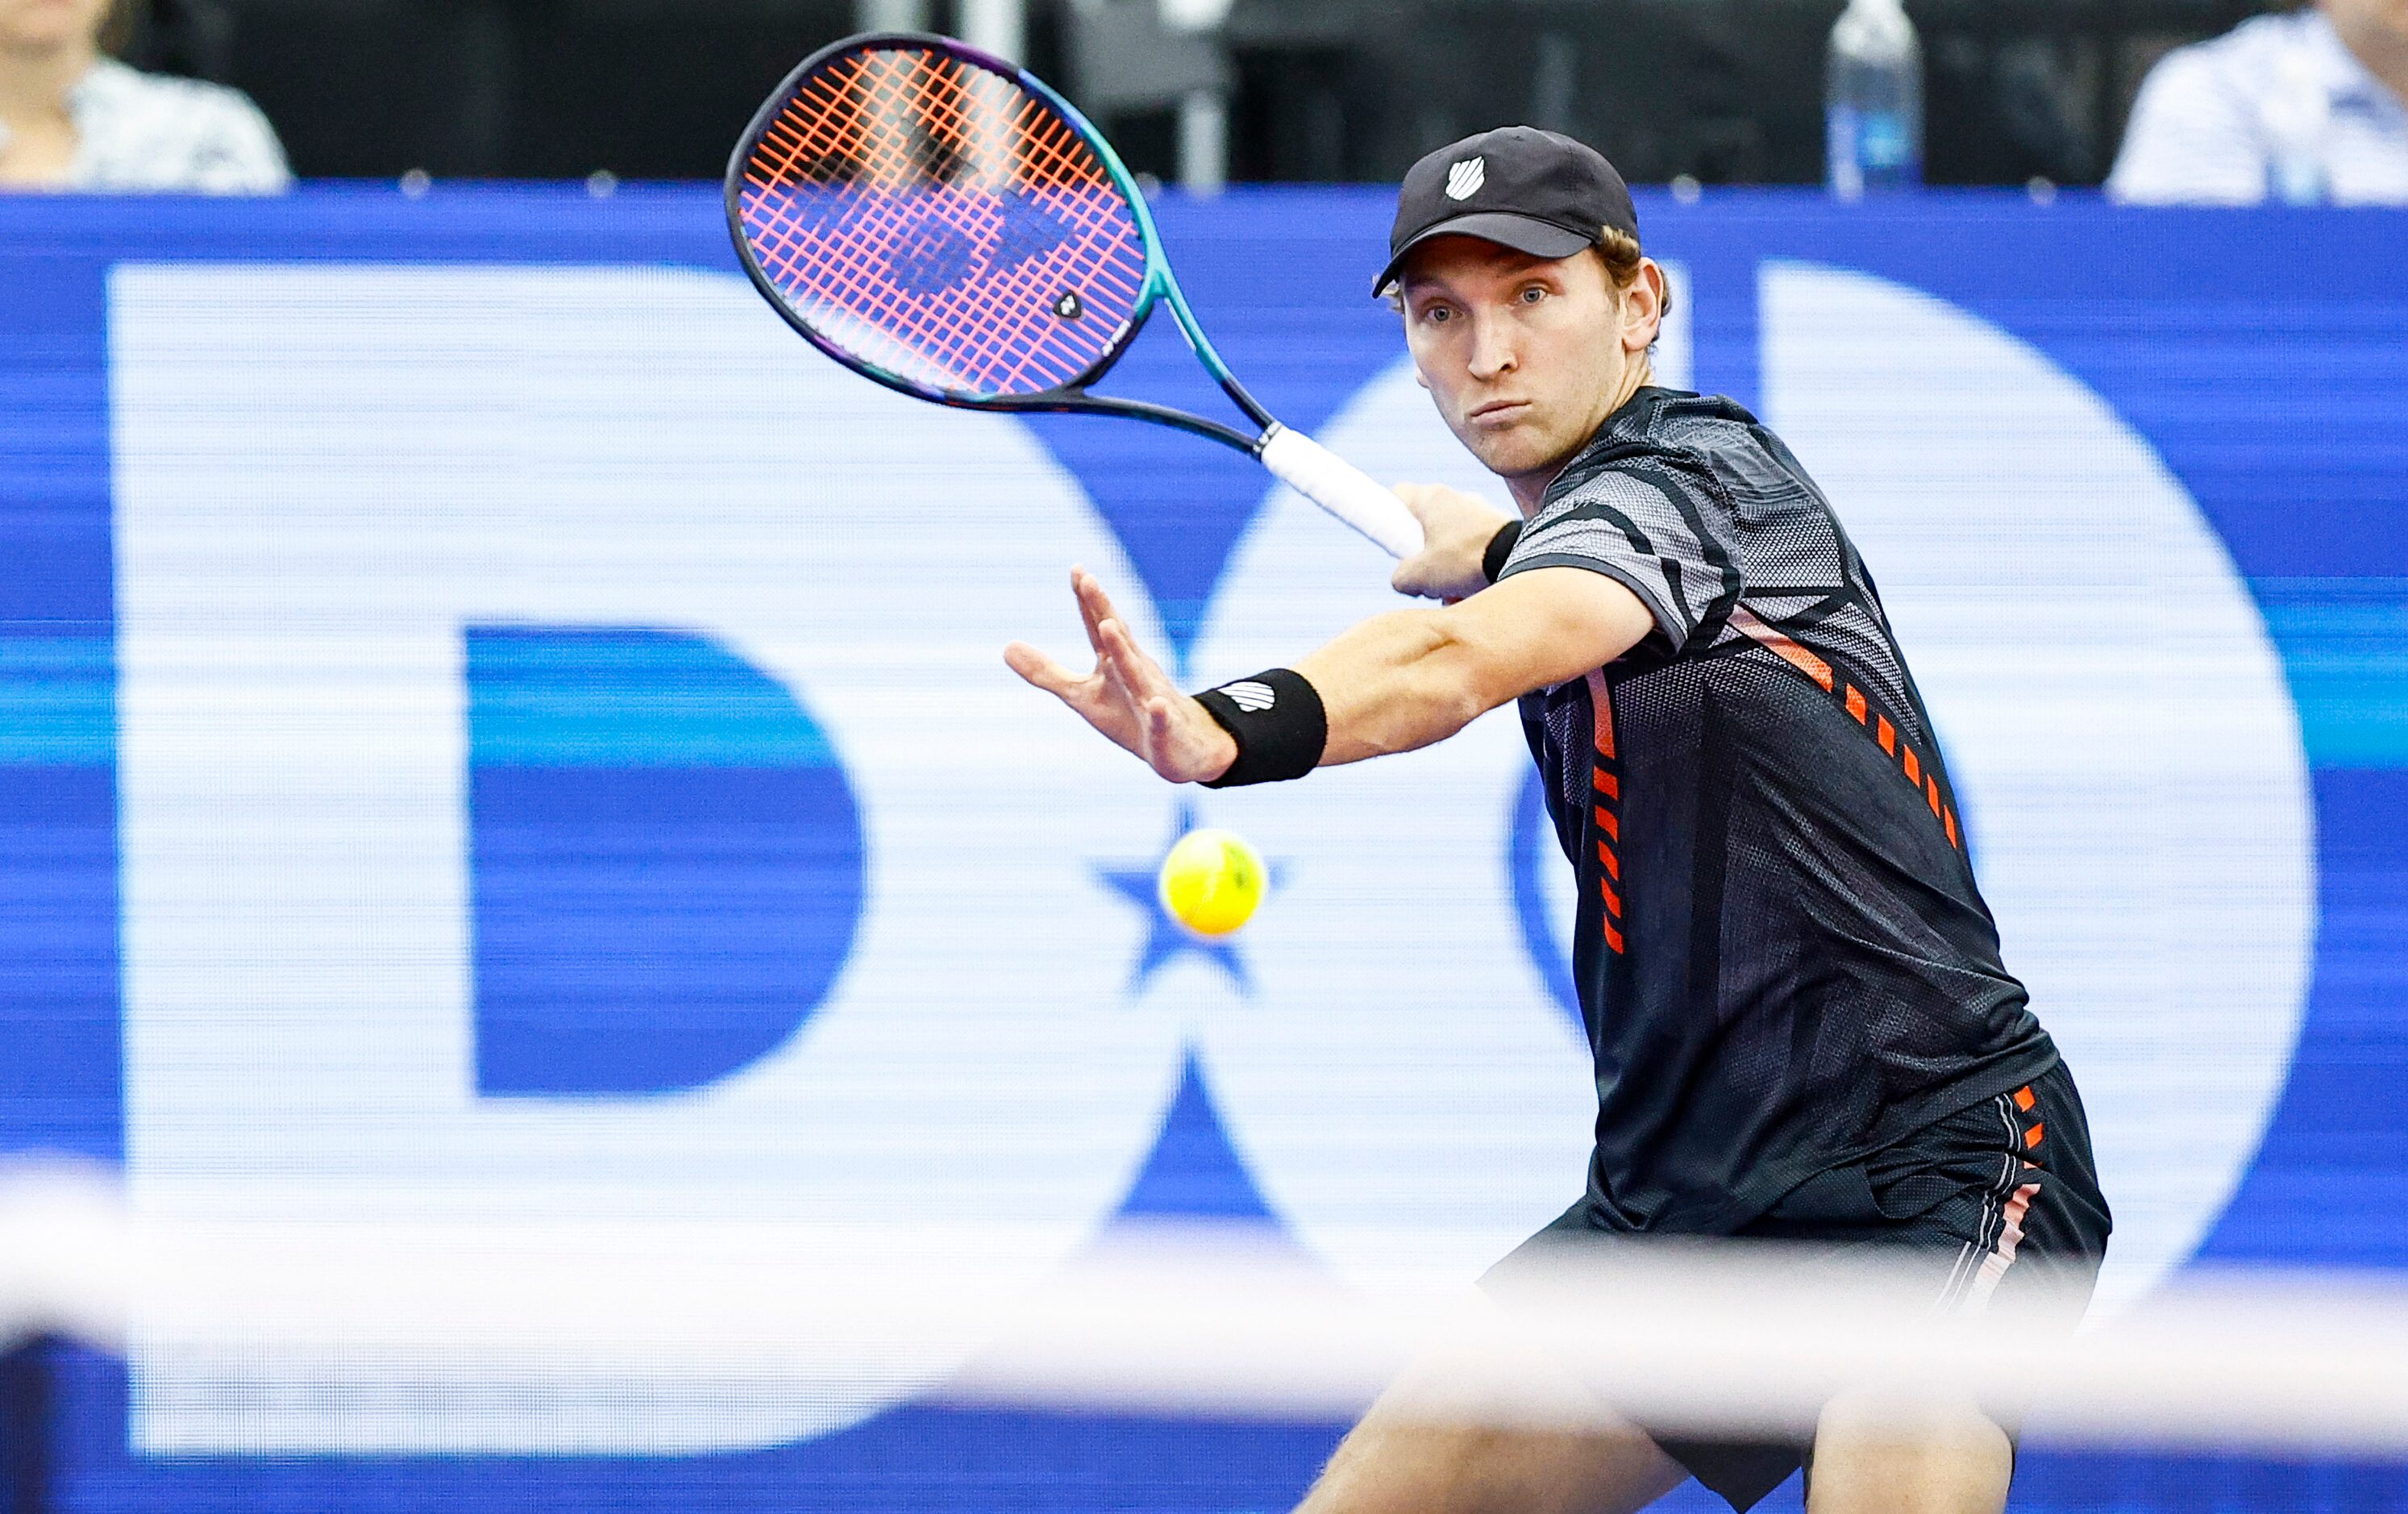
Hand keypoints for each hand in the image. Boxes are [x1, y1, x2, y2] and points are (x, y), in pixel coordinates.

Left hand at [1003, 568, 1239, 784]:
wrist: (1180, 747)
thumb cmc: (1128, 715)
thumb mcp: (1081, 694)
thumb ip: (1046, 672)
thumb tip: (1005, 647)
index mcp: (1115, 661)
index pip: (1099, 626)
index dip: (1087, 600)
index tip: (1076, 570)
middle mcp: (1135, 672)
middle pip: (1117, 638)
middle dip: (1102, 609)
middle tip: (1087, 580)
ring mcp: (1152, 699)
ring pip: (1137, 674)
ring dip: (1123, 650)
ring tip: (1107, 625)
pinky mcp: (1163, 730)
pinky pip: (1161, 721)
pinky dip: (1159, 713)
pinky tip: (1155, 705)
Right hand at [1388, 483, 1516, 602]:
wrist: (1524, 561)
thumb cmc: (1467, 561)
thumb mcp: (1419, 576)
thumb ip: (1400, 578)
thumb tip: (1403, 581)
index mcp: (1433, 499)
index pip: (1398, 494)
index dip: (1388, 516)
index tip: (1392, 540)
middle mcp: (1457, 499)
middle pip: (1425, 526)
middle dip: (1422, 557)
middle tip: (1423, 577)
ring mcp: (1481, 512)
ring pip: (1450, 543)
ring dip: (1447, 570)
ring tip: (1453, 594)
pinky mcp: (1500, 528)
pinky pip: (1474, 549)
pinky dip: (1470, 571)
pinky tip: (1474, 593)